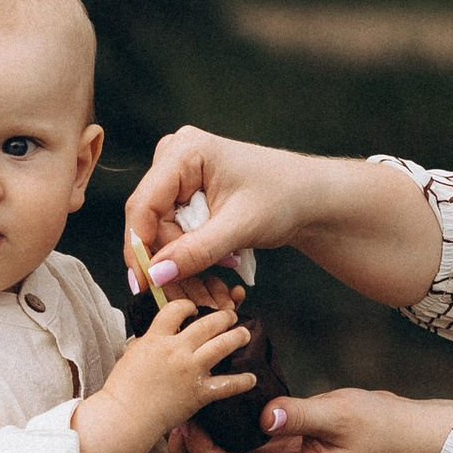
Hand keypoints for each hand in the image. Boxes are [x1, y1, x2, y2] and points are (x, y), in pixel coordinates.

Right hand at [74, 299, 255, 452]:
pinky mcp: (199, 392)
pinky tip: (251, 378)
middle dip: (223, 317)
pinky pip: (227, 384)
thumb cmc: (122, 389)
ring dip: (237, 337)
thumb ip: (148, 342)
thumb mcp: (131, 354)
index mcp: (156, 338)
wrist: (124, 417)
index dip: (189, 306)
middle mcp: (176, 350)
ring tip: (244, 334)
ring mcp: (190, 370)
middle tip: (231, 316)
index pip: (176, 310)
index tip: (195, 308)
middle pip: (207, 324)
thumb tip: (155, 337)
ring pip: (222, 346)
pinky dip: (242, 381)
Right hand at [125, 125, 445, 310]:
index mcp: (184, 151)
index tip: (147, 286)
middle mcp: (174, 156)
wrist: (312, 198)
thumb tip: (154, 275)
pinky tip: (213, 283)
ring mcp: (179, 175)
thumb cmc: (285, 199)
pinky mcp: (187, 194)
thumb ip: (196, 251)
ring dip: (183, 270)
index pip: (143, 205)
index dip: (140, 248)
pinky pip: (176, 234)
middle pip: (151, 223)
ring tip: (213, 299)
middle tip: (195, 301)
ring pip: (163, 234)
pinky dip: (192, 261)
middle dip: (170, 266)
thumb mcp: (240, 227)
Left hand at [167, 385, 452, 452]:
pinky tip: (214, 411)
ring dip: (204, 452)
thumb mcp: (341, 415)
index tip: (183, 425)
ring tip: (183, 418)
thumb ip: (299, 414)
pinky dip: (225, 440)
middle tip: (171, 426)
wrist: (411, 436)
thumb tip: (263, 413)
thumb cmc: (382, 427)